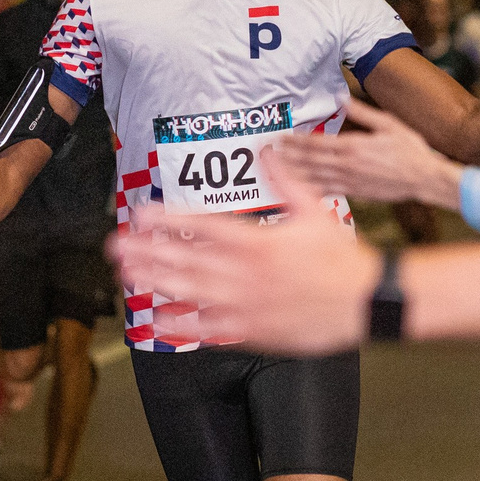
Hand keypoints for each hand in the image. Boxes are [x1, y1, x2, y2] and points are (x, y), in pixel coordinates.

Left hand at [106, 169, 379, 356]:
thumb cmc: (341, 258)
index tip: (140, 213)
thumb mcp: (315, 211)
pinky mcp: (253, 331)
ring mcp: (246, 304)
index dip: (167, 219)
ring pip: (190, 292)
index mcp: (257, 241)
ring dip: (155, 282)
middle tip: (115, 245)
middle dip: (147, 251)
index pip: (202, 226)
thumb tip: (269, 149)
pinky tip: (157, 318)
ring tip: (127, 274)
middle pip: (186, 260)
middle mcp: (245, 273)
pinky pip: (209, 329)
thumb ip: (286, 180)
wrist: (364, 303)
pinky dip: (182, 324)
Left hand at [269, 100, 461, 209]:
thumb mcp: (388, 124)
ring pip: (314, 178)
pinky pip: (327, 192)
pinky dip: (310, 190)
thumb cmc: (410, 149)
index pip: (317, 144)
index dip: (296, 141)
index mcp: (353, 146)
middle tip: (268, 152)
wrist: (425, 178)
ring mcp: (350, 181)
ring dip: (292, 173)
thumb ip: (362, 112)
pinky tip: (297, 189)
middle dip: (287, 156)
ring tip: (274, 170)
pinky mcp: (356, 194)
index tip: (280, 138)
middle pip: (310, 161)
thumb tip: (343, 97)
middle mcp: (348, 165)